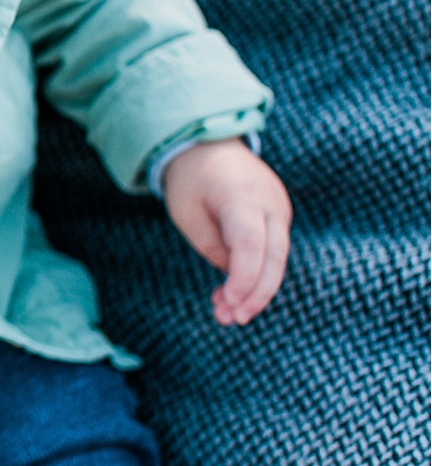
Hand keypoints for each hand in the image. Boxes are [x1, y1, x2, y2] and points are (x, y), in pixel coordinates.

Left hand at [161, 138, 292, 326]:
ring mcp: (279, 210)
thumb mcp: (186, 212)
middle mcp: (270, 203)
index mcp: (241, 195)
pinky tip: (233, 296)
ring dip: (254, 290)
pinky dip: (256, 274)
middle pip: (274, 257)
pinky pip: (272, 252)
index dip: (244, 278)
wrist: (210, 146)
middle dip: (255, 293)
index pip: (251, 244)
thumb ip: (212, 245)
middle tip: (231, 319)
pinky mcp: (279, 218)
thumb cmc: (192, 180)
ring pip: (276, 259)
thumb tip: (235, 277)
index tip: (230, 303)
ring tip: (226, 314)